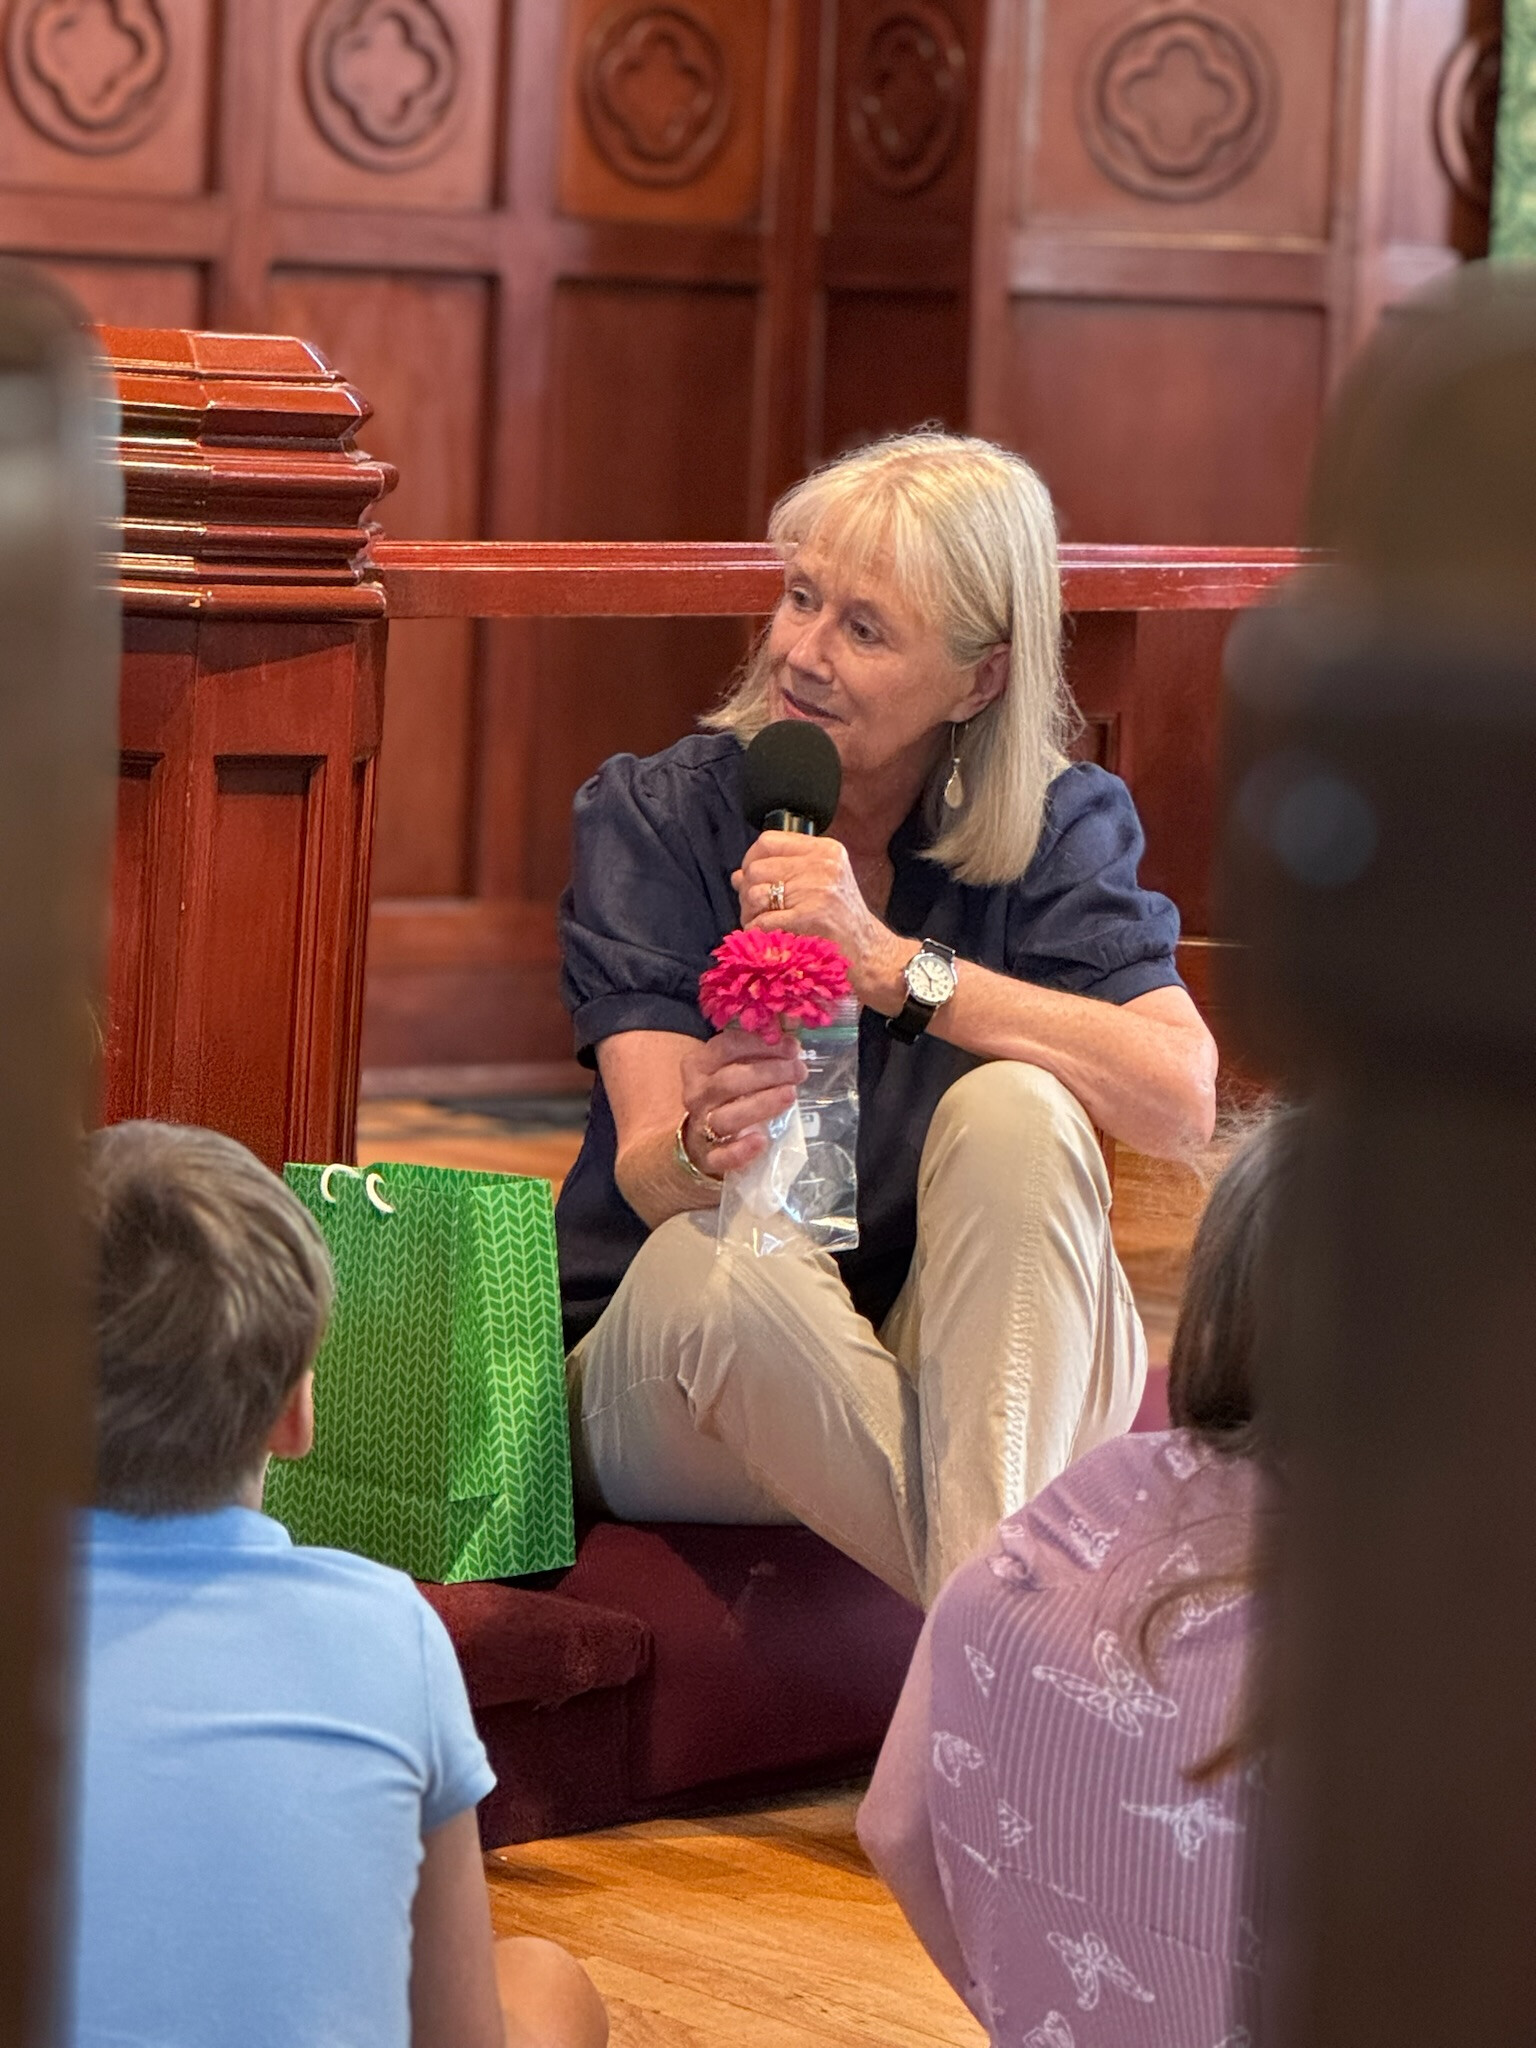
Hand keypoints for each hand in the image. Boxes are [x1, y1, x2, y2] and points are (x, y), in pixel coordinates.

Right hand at [679, 1025, 806, 1176]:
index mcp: (699, 1065)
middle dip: (768, 1073)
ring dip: (761, 1104)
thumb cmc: (727, 1095)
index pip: (725, 1047)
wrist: (700, 1138)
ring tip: (790, 1094)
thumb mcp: (736, 1068)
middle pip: (729, 1081)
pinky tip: (761, 1141)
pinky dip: (740, 1151)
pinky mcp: (707, 1158)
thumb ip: (758, 1052)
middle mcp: (695, 1094)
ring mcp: (699, 1127)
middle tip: (799, 1070)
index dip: (759, 1044)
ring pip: (726, 1116)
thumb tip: (792, 1033)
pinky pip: (720, 1156)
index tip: (791, 1047)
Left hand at [732, 830, 911, 1009]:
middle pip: (756, 868)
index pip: (768, 841)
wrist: (871, 955)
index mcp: (825, 851)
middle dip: (748, 893)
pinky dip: (758, 932)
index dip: (751, 861)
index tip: (753, 880)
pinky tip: (769, 938)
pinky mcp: (810, 917)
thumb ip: (782, 874)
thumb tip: (738, 875)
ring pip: (755, 894)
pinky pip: (762, 920)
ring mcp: (817, 890)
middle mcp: (823, 865)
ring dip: (750, 914)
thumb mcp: (820, 885)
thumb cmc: (843, 923)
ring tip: (763, 925)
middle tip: (757, 911)